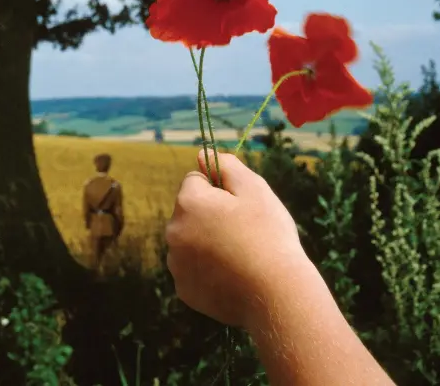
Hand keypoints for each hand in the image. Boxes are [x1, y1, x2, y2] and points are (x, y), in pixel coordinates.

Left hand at [166, 149, 308, 328]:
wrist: (276, 295)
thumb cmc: (268, 235)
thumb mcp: (254, 189)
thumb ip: (226, 166)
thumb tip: (202, 155)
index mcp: (188, 202)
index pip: (195, 181)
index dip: (220, 189)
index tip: (240, 206)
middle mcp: (173, 231)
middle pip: (190, 211)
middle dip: (210, 215)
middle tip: (243, 231)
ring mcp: (177, 264)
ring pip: (191, 241)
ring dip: (207, 242)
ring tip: (240, 256)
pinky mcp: (185, 290)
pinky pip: (194, 270)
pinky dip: (208, 270)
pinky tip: (233, 277)